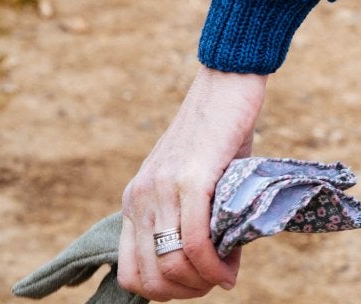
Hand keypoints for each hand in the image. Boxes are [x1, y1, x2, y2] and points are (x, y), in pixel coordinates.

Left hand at [120, 66, 266, 298]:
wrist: (228, 79)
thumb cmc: (221, 130)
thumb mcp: (194, 178)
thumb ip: (194, 216)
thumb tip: (217, 268)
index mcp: (136, 198)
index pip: (131, 273)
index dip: (164, 292)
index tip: (197, 283)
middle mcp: (140, 196)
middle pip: (151, 278)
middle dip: (187, 292)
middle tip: (216, 281)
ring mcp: (162, 188)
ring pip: (171, 265)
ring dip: (201, 282)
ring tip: (226, 273)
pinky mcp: (189, 178)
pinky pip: (193, 241)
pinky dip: (212, 265)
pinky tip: (229, 266)